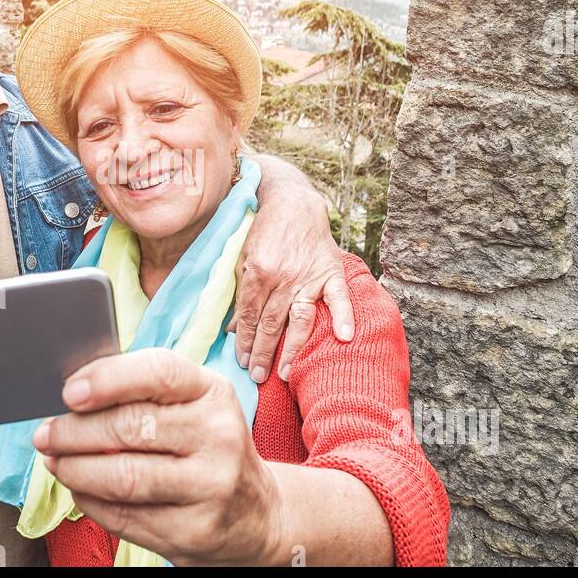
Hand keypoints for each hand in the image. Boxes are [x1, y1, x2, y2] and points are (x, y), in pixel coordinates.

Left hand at [32, 349, 285, 565]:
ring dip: (75, 469)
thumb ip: (143, 394)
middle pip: (131, 428)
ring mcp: (210, 487)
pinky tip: (80, 489)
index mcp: (213, 394)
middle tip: (47, 433)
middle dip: (75, 432)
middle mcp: (219, 437)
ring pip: (123, 477)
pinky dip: (90, 501)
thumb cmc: (208, 448)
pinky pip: (125, 516)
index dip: (108, 380)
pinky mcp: (194, 531)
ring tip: (55, 461)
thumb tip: (74, 393)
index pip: (159, 373)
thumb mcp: (194, 406)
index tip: (69, 392)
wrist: (256, 515)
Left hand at [234, 156, 354, 382]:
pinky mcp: (330, 270)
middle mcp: (283, 277)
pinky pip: (339, 297)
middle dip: (261, 353)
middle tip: (257, 377)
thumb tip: (233, 326)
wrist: (292, 200)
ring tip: (286, 372)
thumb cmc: (263, 229)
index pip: (247, 316)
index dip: (243, 341)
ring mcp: (308, 275)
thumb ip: (239, 291)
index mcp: (257, 272)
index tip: (240, 360)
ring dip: (292, 348)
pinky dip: (343, 316)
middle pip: (270, 323)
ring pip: (299, 319)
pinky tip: (344, 337)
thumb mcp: (242, 256)